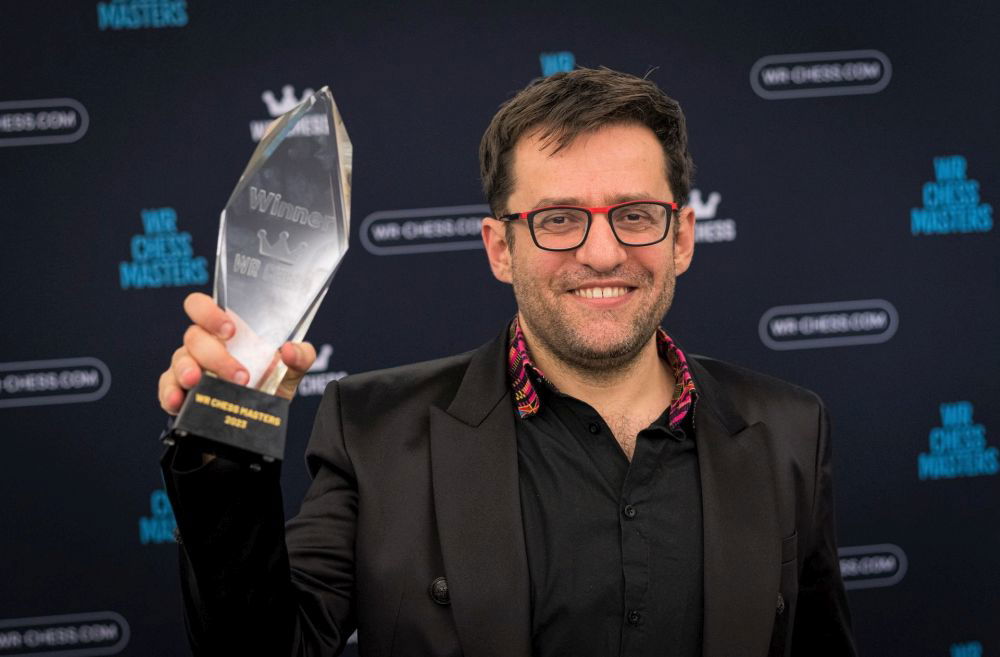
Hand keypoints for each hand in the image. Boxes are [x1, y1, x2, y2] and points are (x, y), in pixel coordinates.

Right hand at [158, 292, 316, 414]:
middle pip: (194, 337)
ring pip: (179, 360)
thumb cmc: (271, 381)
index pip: (202, 306)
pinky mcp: (179, 391)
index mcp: (224, 330)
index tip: (230, 329)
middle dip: (216, 355)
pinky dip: (170, 393)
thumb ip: (301, 355)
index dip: (209, 312)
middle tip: (240, 375)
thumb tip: (290, 350)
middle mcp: (202, 344)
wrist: (260, 416)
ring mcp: (188, 366)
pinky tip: (179, 401)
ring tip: (199, 382)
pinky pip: (166, 388)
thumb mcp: (291, 368)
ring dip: (189, 371)